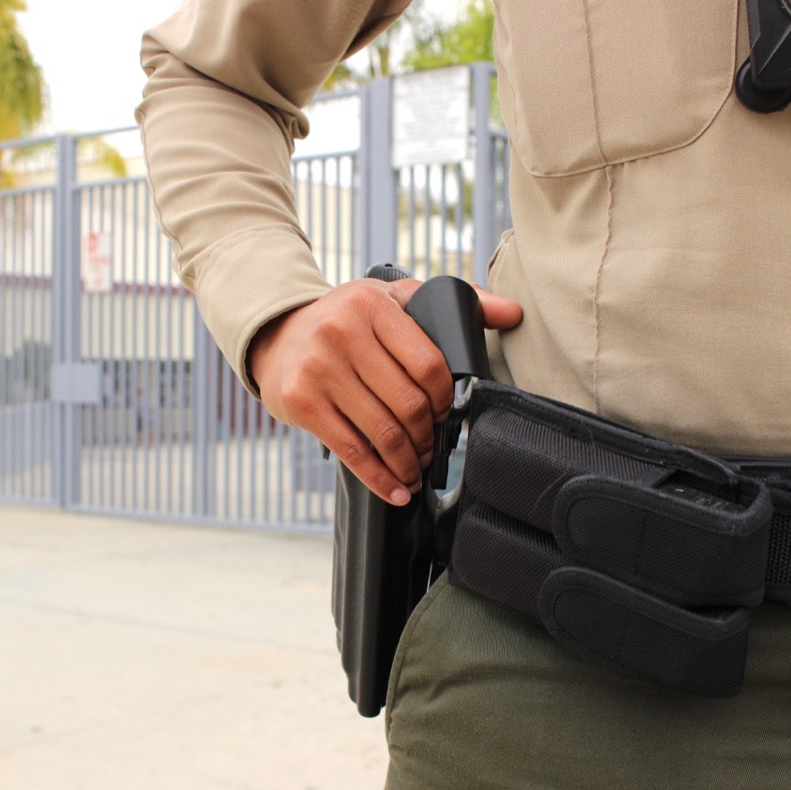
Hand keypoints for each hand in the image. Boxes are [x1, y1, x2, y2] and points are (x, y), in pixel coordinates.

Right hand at [249, 278, 522, 505]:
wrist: (277, 335)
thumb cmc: (347, 320)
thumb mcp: (395, 297)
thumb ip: (454, 302)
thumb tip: (513, 313)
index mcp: (373, 306)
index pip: (430, 364)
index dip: (447, 399)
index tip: (449, 413)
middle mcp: (342, 333)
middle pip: (409, 403)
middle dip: (430, 436)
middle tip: (435, 448)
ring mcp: (319, 369)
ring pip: (383, 431)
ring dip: (409, 462)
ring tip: (417, 469)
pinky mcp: (301, 402)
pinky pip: (351, 451)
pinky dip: (379, 478)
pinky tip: (397, 490)